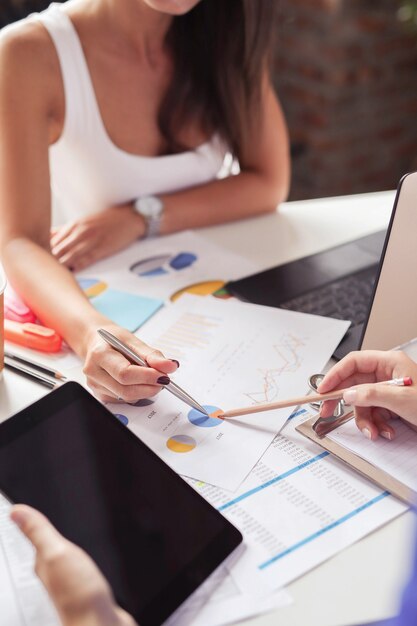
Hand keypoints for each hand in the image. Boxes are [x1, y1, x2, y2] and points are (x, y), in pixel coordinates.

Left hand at [10, 505, 135, 625]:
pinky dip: (79, 566)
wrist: (100, 625)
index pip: (32, 543)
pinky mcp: (87, 593)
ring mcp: (71, 586)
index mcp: (43, 565)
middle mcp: (54, 577)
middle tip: (35, 526)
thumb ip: (38, 532)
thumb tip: (16, 511)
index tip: (21, 515)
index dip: (29, 528)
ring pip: (63, 564)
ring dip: (62, 553)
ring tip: (56, 543)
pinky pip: (79, 574)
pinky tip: (82, 566)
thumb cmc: (78, 596)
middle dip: (44, 541)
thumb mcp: (56, 554)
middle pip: (47, 554)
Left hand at [50, 205, 144, 270]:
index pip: (53, 241)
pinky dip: (77, 267)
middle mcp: (80, 232)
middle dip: (49, 260)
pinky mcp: (102, 249)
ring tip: (53, 275)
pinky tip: (71, 273)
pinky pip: (86, 260)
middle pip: (58, 249)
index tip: (39, 260)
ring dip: (61, 266)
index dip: (44, 251)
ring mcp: (91, 240)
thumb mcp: (84, 220)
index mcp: (75, 225)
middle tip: (42, 270)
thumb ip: (67, 230)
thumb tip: (50, 236)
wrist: (130, 216)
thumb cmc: (109, 219)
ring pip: (70, 256)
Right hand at [83, 323, 178, 403]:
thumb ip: (152, 355)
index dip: (147, 377)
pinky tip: (138, 382)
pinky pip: (124, 401)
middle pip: (126, 390)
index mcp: (100, 355)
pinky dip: (137, 394)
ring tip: (151, 377)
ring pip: (126, 398)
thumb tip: (169, 366)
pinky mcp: (101, 396)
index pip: (125, 373)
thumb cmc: (113, 340)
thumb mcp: (133, 340)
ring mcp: (96, 386)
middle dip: (149, 387)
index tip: (164, 376)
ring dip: (145, 391)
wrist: (96, 343)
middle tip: (163, 379)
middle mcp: (94, 373)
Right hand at [318, 350, 416, 440]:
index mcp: (390, 362)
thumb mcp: (403, 400)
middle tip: (327, 411)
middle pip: (354, 383)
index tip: (323, 389)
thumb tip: (348, 394)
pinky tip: (385, 432)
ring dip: (365, 420)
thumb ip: (372, 395)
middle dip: (344, 401)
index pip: (354, 362)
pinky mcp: (391, 406)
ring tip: (374, 431)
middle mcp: (387, 374)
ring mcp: (388, 390)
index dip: (335, 374)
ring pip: (362, 403)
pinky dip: (376, 425)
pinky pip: (372, 414)